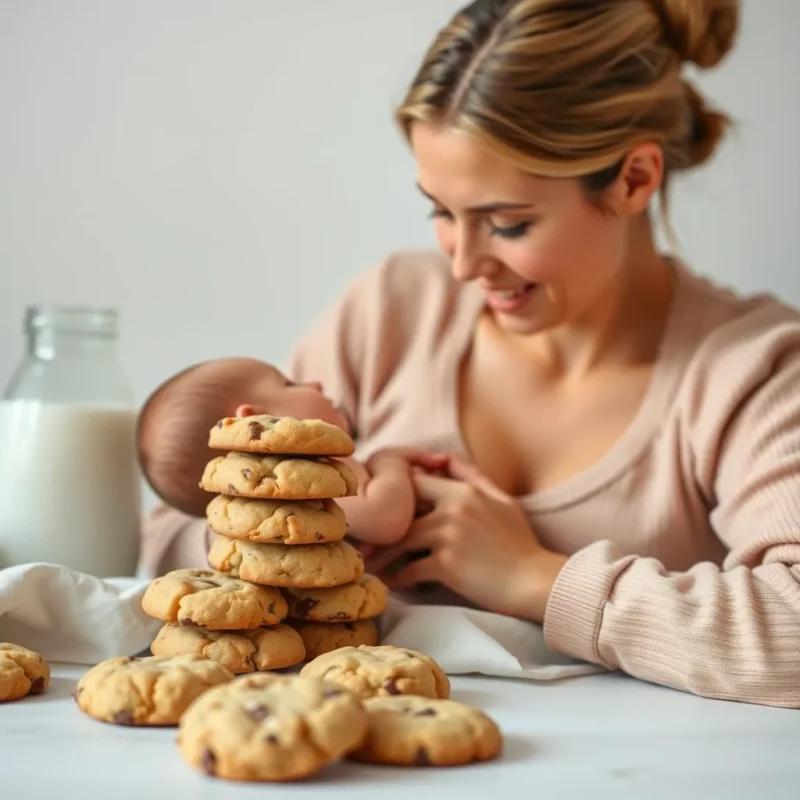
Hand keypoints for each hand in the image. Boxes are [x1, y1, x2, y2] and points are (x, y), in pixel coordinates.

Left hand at [367, 455, 567, 620]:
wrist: (535, 582)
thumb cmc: (521, 544)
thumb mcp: (503, 502)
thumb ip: (474, 477)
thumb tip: (447, 457)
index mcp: (465, 491)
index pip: (417, 482)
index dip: (398, 495)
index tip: (384, 511)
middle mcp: (454, 508)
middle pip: (403, 512)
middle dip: (382, 525)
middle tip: (365, 539)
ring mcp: (449, 535)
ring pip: (401, 541)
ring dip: (383, 555)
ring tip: (372, 565)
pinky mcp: (446, 564)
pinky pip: (410, 570)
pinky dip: (398, 578)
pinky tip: (394, 584)